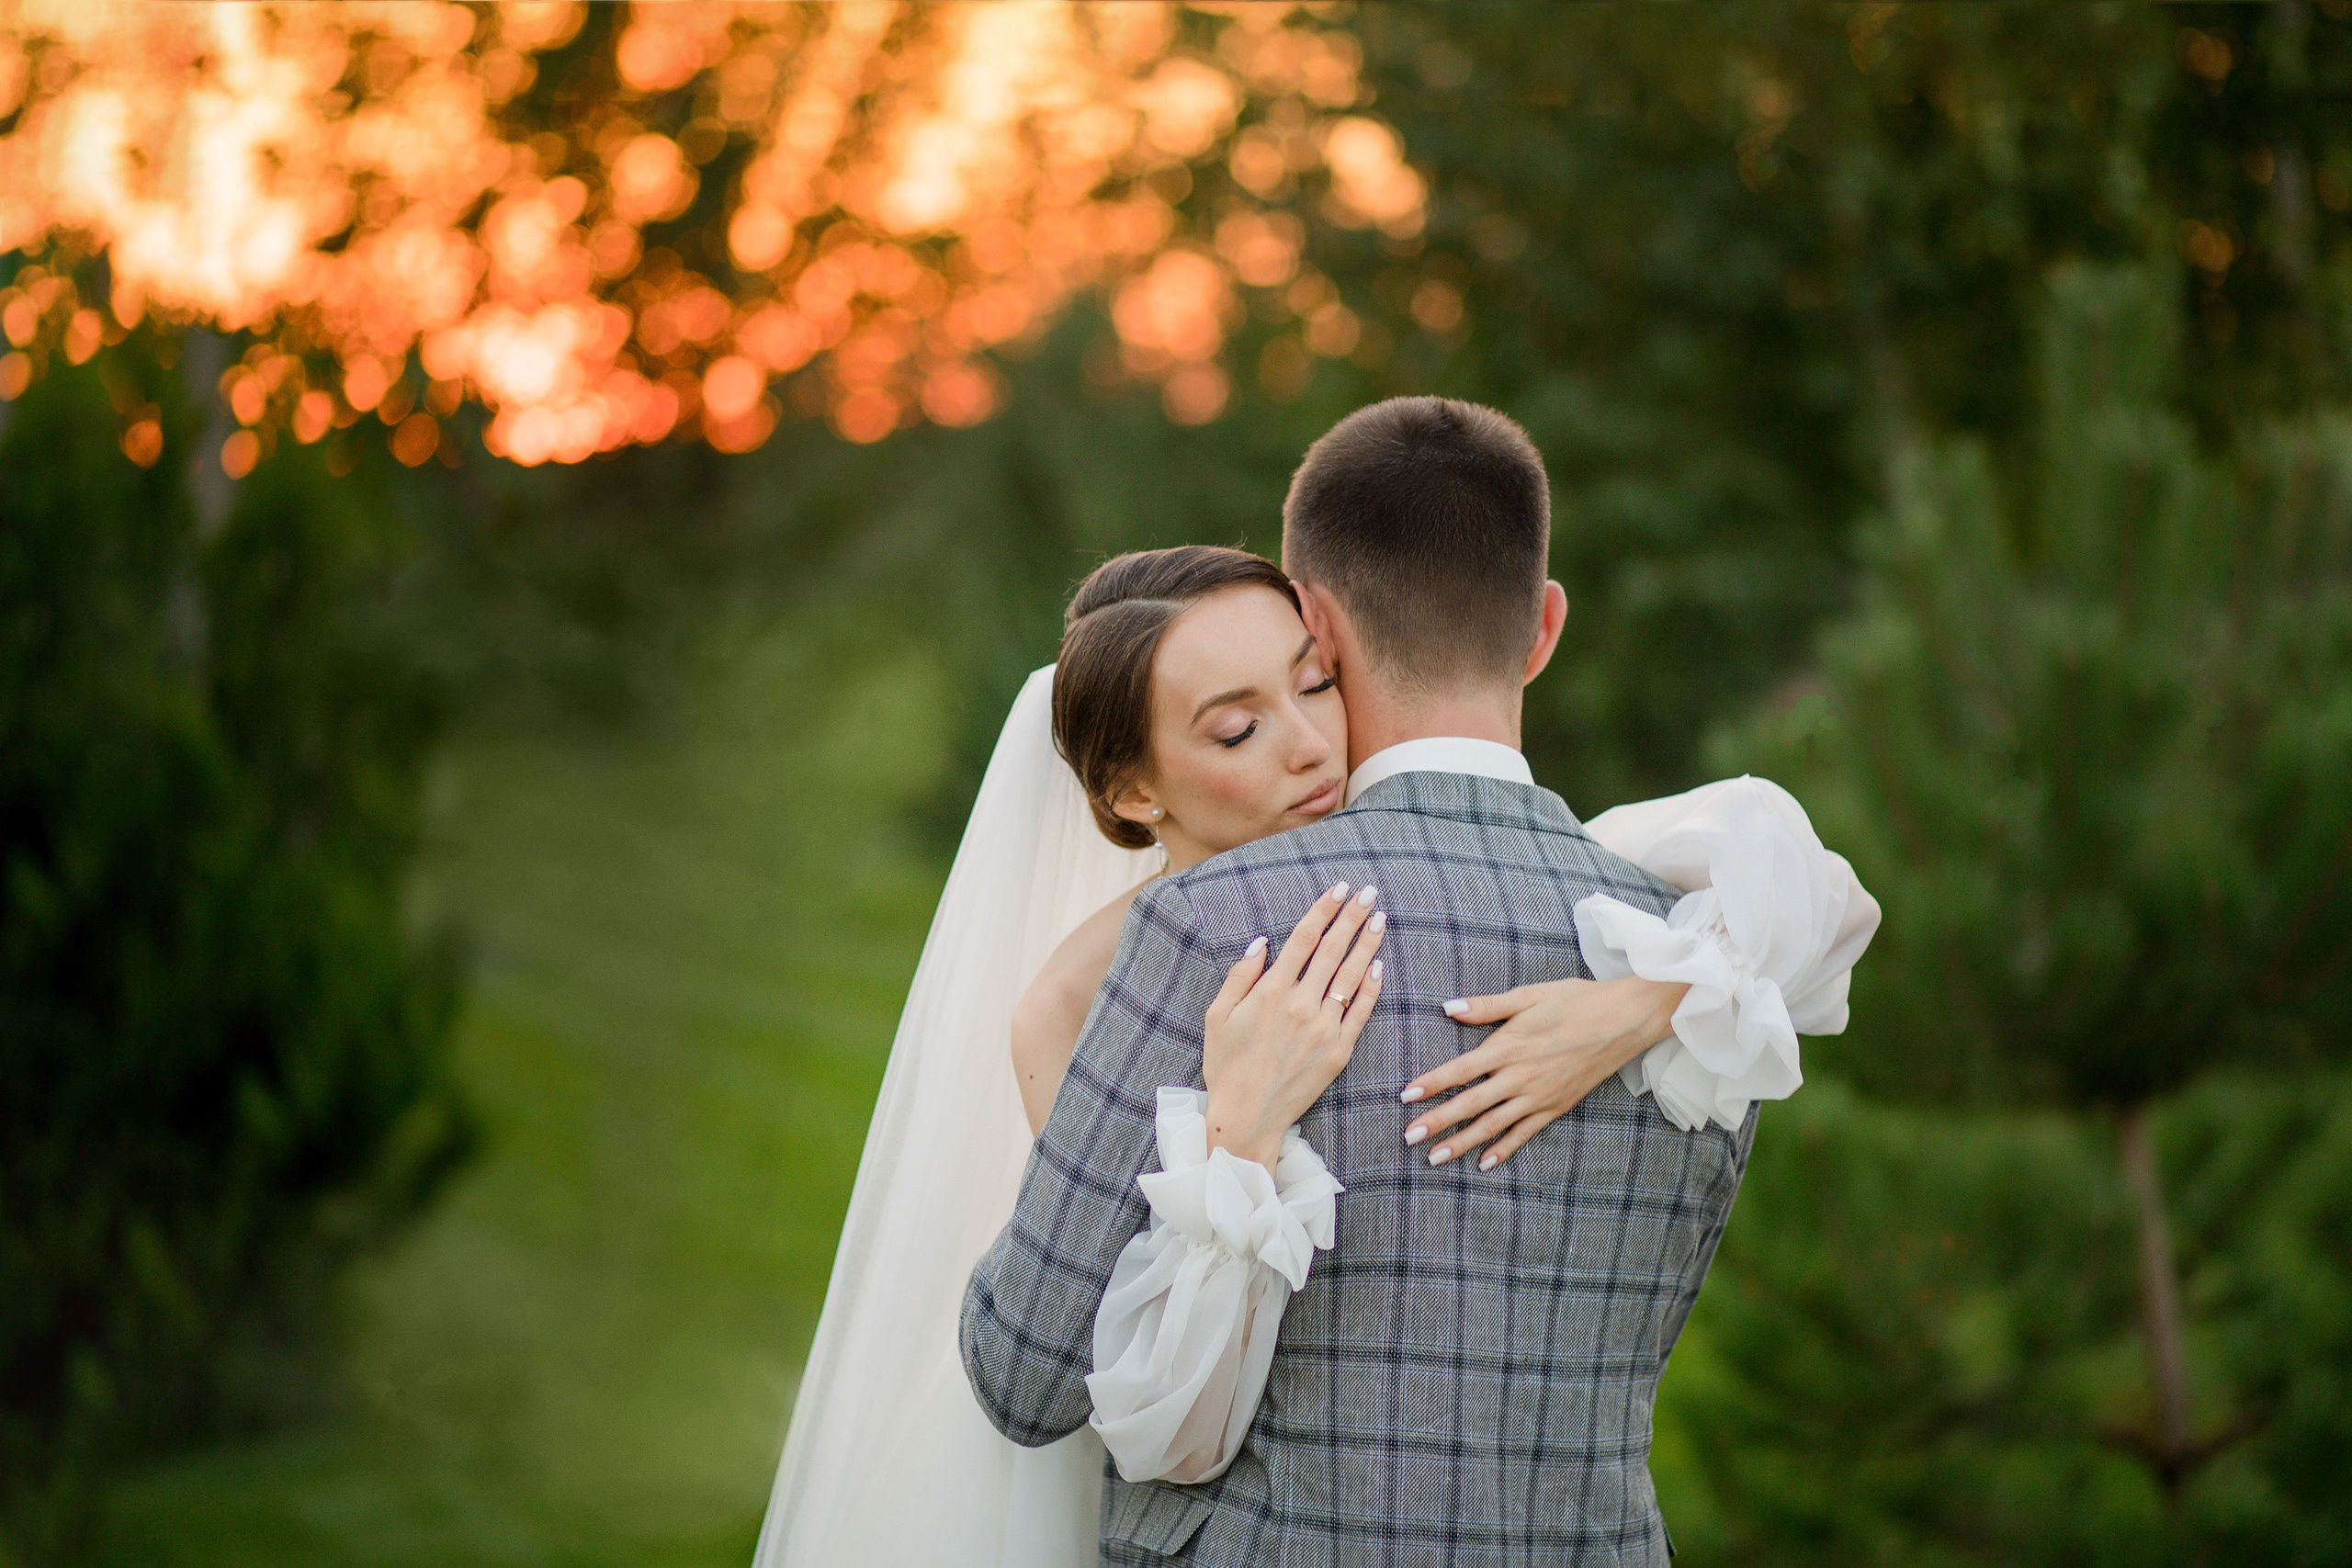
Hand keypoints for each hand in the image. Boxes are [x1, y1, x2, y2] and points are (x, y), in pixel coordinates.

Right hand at [1202, 881, 1387, 1169]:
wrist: (1248, 1115)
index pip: (1304, 938)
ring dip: (1368, 943)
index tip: (1338, 889)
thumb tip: (1262, 942)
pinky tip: (1379, 965)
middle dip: (1352, 916)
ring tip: (1380, 919)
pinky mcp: (1339, 1050)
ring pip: (1352, 975)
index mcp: (1271, 991)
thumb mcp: (1217, 1016)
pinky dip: (1372, 986)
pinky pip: (1361, 1010)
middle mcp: (1302, 1004)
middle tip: (1368, 892)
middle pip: (1333, 949)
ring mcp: (1324, 1027)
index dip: (1323, 909)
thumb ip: (1240, 976)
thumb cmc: (1226, 1065)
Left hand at [1400, 975, 1689, 1170]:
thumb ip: (1487, 1006)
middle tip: (1408, 1139)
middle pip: (1470, 1104)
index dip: (1431, 1085)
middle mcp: (1520, 1077)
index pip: (1460, 1071)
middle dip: (1437, 1123)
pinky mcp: (1557, 1106)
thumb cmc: (1576, 1001)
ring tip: (1434, 1158)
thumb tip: (1447, 1007)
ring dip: (1461, 1143)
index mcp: (1509, 1046)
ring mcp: (1539, 1096)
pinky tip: (1484, 1163)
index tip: (1404, 1097)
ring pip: (1492, 1125)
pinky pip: (1525, 1133)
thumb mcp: (1529, 995)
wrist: (1625, 1020)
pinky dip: (1504, 1149)